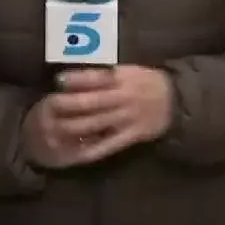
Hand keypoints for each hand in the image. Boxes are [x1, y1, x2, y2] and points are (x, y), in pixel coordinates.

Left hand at [22, 66, 174, 168]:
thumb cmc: (147, 82)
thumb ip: (107, 74)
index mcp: (123, 78)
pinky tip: (75, 153)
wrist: (175, 101)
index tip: (58, 80)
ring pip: (96, 124)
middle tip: (49, 106)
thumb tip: (77, 76)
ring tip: (54, 128)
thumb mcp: (130, 70)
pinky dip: (92, 150)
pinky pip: (109, 145)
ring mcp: (127, 118)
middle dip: (68, 105)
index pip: (96, 78)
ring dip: (73, 127)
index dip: (77, 79)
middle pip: (91, 102)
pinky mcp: (131, 136)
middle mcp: (123, 98)